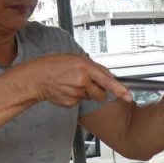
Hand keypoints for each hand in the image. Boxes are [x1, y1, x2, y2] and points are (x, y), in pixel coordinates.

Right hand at [10, 54, 132, 107]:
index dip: (120, 89)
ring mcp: (76, 93)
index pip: (107, 80)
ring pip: (90, 97)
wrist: (35, 78)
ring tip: (70, 83)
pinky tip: (66, 89)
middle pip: (101, 93)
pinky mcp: (71, 103)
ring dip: (84, 92)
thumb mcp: (74, 59)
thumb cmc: (52, 66)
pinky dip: (75, 97)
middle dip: (98, 91)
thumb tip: (107, 76)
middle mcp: (82, 81)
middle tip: (85, 83)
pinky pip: (80, 101)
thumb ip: (92, 68)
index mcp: (84, 67)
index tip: (128, 96)